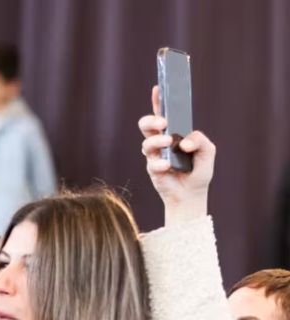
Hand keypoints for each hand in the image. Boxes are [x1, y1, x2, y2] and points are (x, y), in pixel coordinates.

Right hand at [139, 85, 214, 222]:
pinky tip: (168, 165)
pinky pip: (152, 162)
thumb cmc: (199, 171)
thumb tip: (184, 141)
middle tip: (162, 122)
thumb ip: (201, 140)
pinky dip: (159, 162)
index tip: (157, 88)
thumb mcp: (208, 151)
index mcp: (174, 133)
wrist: (191, 195)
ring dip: (156, 140)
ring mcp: (155, 155)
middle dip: (151, 120)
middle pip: (146, 125)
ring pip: (146, 142)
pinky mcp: (152, 169)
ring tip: (168, 142)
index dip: (158, 101)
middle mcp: (161, 142)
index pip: (163, 113)